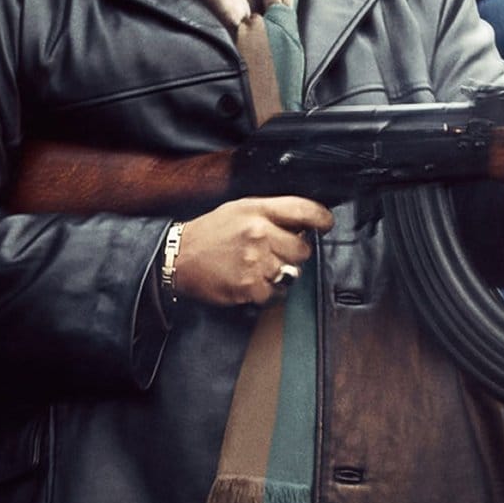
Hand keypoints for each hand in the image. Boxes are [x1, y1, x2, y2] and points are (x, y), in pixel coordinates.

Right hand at [173, 196, 333, 306]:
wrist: (178, 258)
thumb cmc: (211, 233)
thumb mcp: (241, 209)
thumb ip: (273, 213)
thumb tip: (305, 224)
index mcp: (258, 210)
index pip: (305, 210)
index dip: (322, 219)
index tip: (325, 225)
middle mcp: (259, 233)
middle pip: (303, 249)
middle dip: (293, 253)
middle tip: (273, 252)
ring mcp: (255, 261)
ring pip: (292, 273)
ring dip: (280, 273)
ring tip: (258, 266)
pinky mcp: (250, 287)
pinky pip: (277, 293)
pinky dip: (268, 291)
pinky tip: (251, 281)